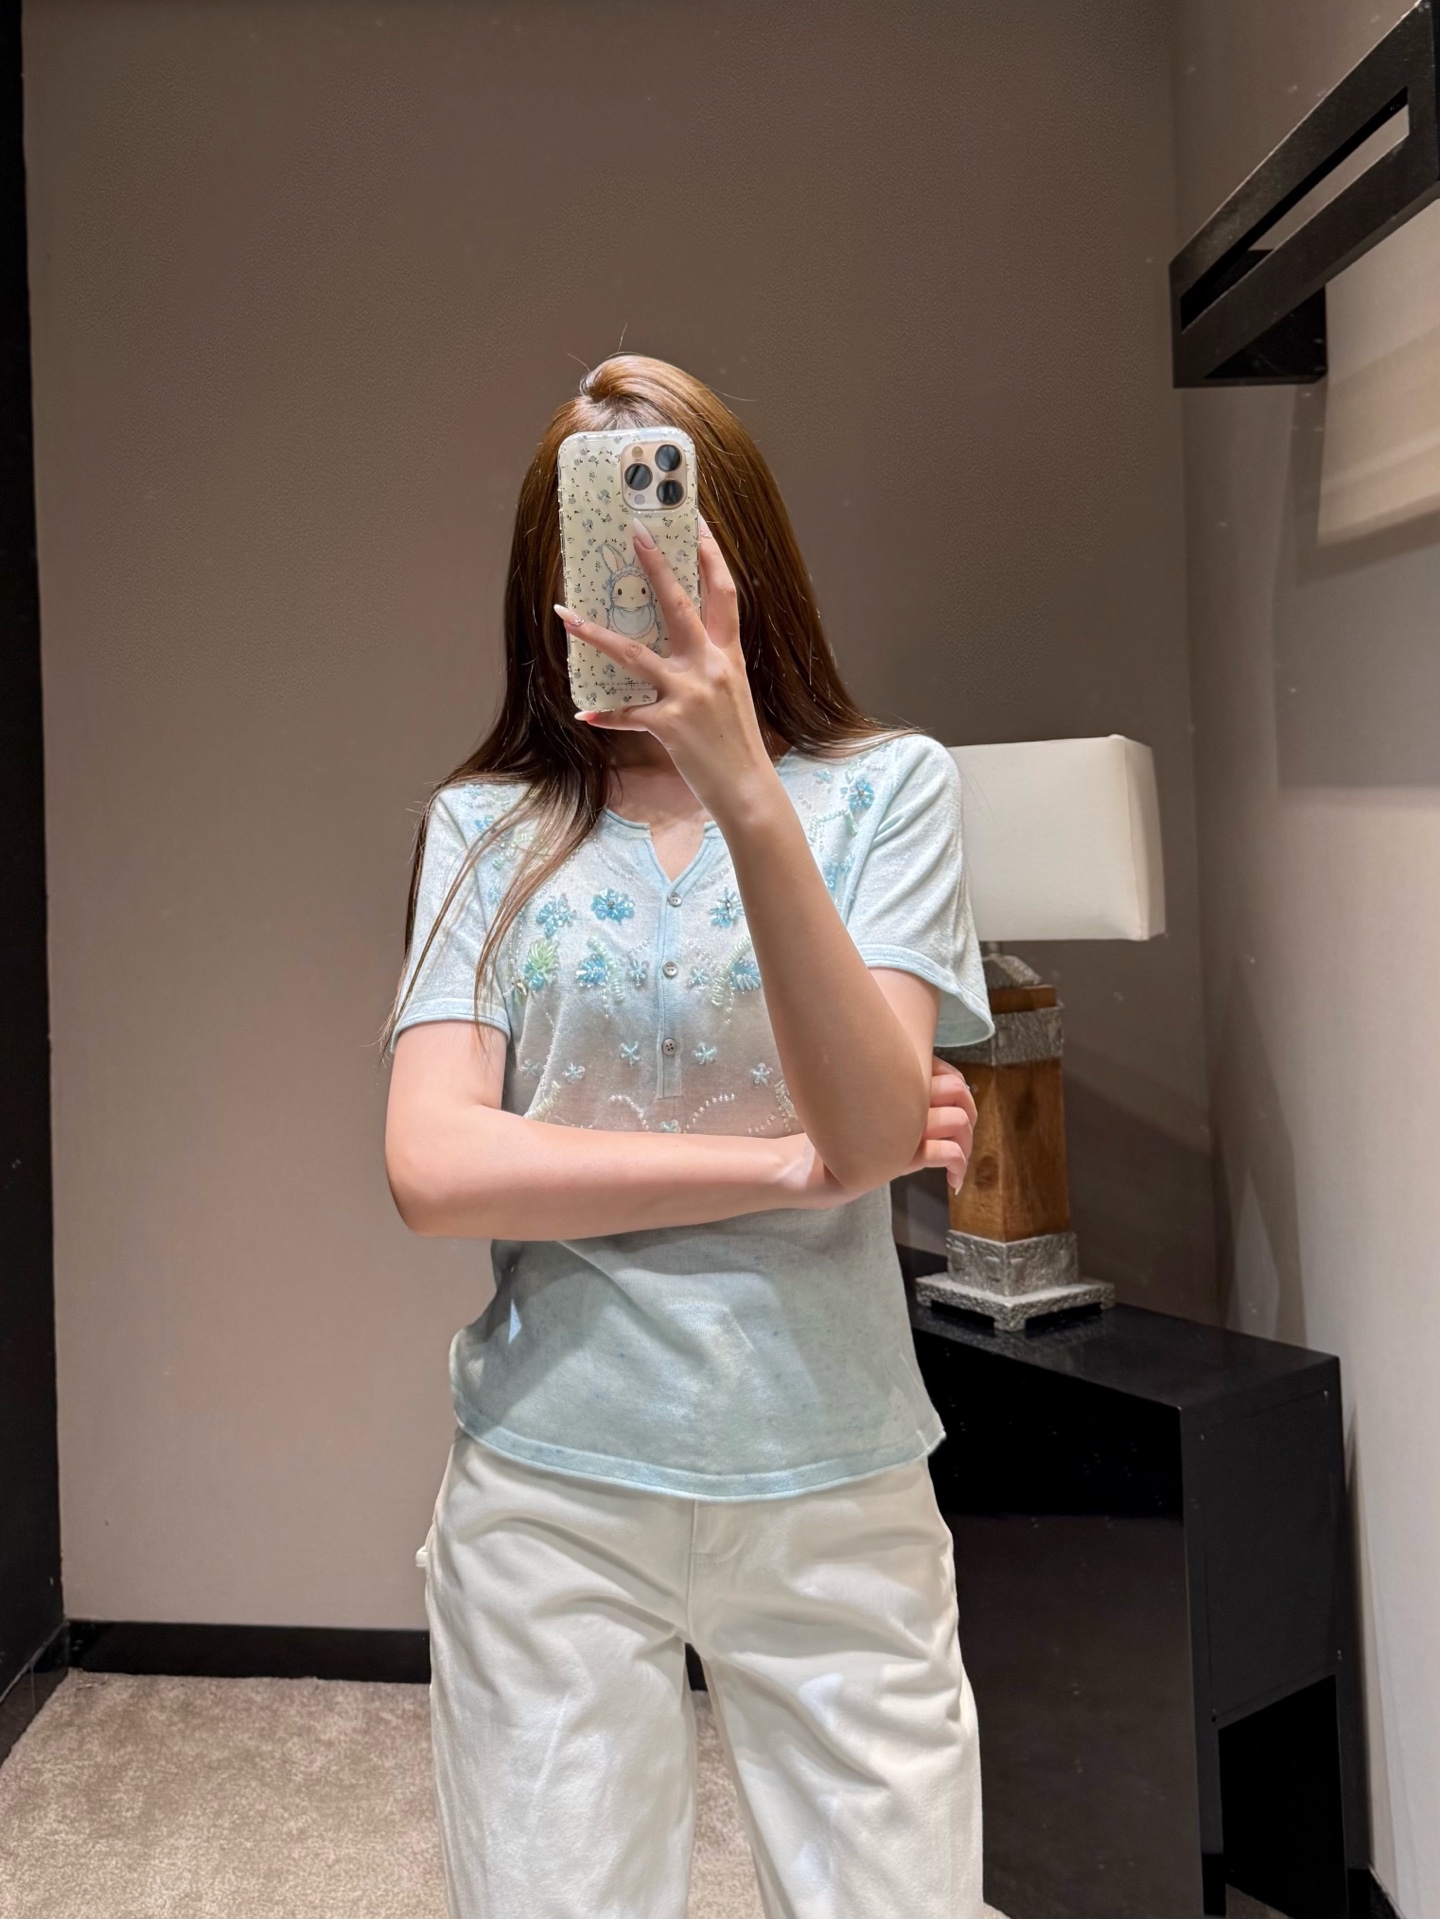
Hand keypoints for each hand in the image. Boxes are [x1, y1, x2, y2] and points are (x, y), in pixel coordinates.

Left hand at [554, 519, 778, 824]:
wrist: (748, 789)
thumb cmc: (738, 744)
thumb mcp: (732, 694)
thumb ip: (709, 668)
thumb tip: (677, 650)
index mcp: (729, 656)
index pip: (725, 592)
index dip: (711, 554)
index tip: (695, 521)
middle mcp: (710, 667)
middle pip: (679, 605)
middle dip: (656, 566)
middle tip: (634, 533)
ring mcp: (689, 694)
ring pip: (634, 653)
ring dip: (595, 634)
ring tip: (565, 616)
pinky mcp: (669, 725)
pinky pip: (627, 715)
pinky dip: (605, 714)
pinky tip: (584, 713)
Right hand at [778, 1058, 977, 1208]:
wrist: (796, 1166)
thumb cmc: (825, 1142)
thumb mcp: (857, 1114)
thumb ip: (883, 1101)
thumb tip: (907, 1092)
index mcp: (892, 1085)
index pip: (944, 1072)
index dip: (958, 1086)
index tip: (952, 1109)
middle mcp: (900, 1101)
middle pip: (958, 1090)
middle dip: (969, 1113)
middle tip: (961, 1136)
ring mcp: (901, 1130)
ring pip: (958, 1121)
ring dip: (968, 1144)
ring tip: (958, 1163)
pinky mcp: (899, 1158)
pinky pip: (945, 1153)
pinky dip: (958, 1167)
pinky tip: (952, 1182)